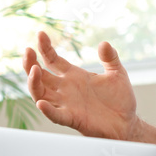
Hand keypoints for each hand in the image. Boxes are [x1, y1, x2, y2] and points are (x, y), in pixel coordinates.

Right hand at [22, 31, 138, 139]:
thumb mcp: (117, 73)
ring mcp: (67, 104)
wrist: (127, 122)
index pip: (52, 60)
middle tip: (27, 51)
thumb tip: (104, 43)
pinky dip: (47, 110)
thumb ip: (110, 58)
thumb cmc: (120, 99)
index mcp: (73, 76)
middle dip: (31, 63)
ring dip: (34, 83)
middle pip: (40, 75)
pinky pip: (55, 115)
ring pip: (41, 94)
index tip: (41, 34)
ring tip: (34, 70)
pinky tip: (41, 103)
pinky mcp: (72, 118)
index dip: (45, 48)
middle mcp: (65, 89)